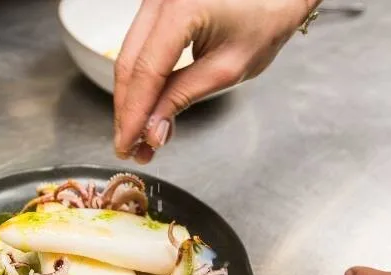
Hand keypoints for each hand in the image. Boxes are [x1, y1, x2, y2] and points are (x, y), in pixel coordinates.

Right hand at [113, 0, 319, 162]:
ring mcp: (154, 3)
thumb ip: (183, 98)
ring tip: (138, 134)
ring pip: (127, 59)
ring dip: (130, 100)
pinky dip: (139, 83)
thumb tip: (152, 130)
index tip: (128, 143)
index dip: (134, 113)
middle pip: (128, 65)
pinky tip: (145, 108)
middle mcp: (160, 0)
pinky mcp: (154, 11)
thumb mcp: (226, 69)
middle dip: (127, 111)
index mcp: (182, 9)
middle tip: (130, 145)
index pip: (146, 71)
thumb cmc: (263, 21)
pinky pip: (137, 50)